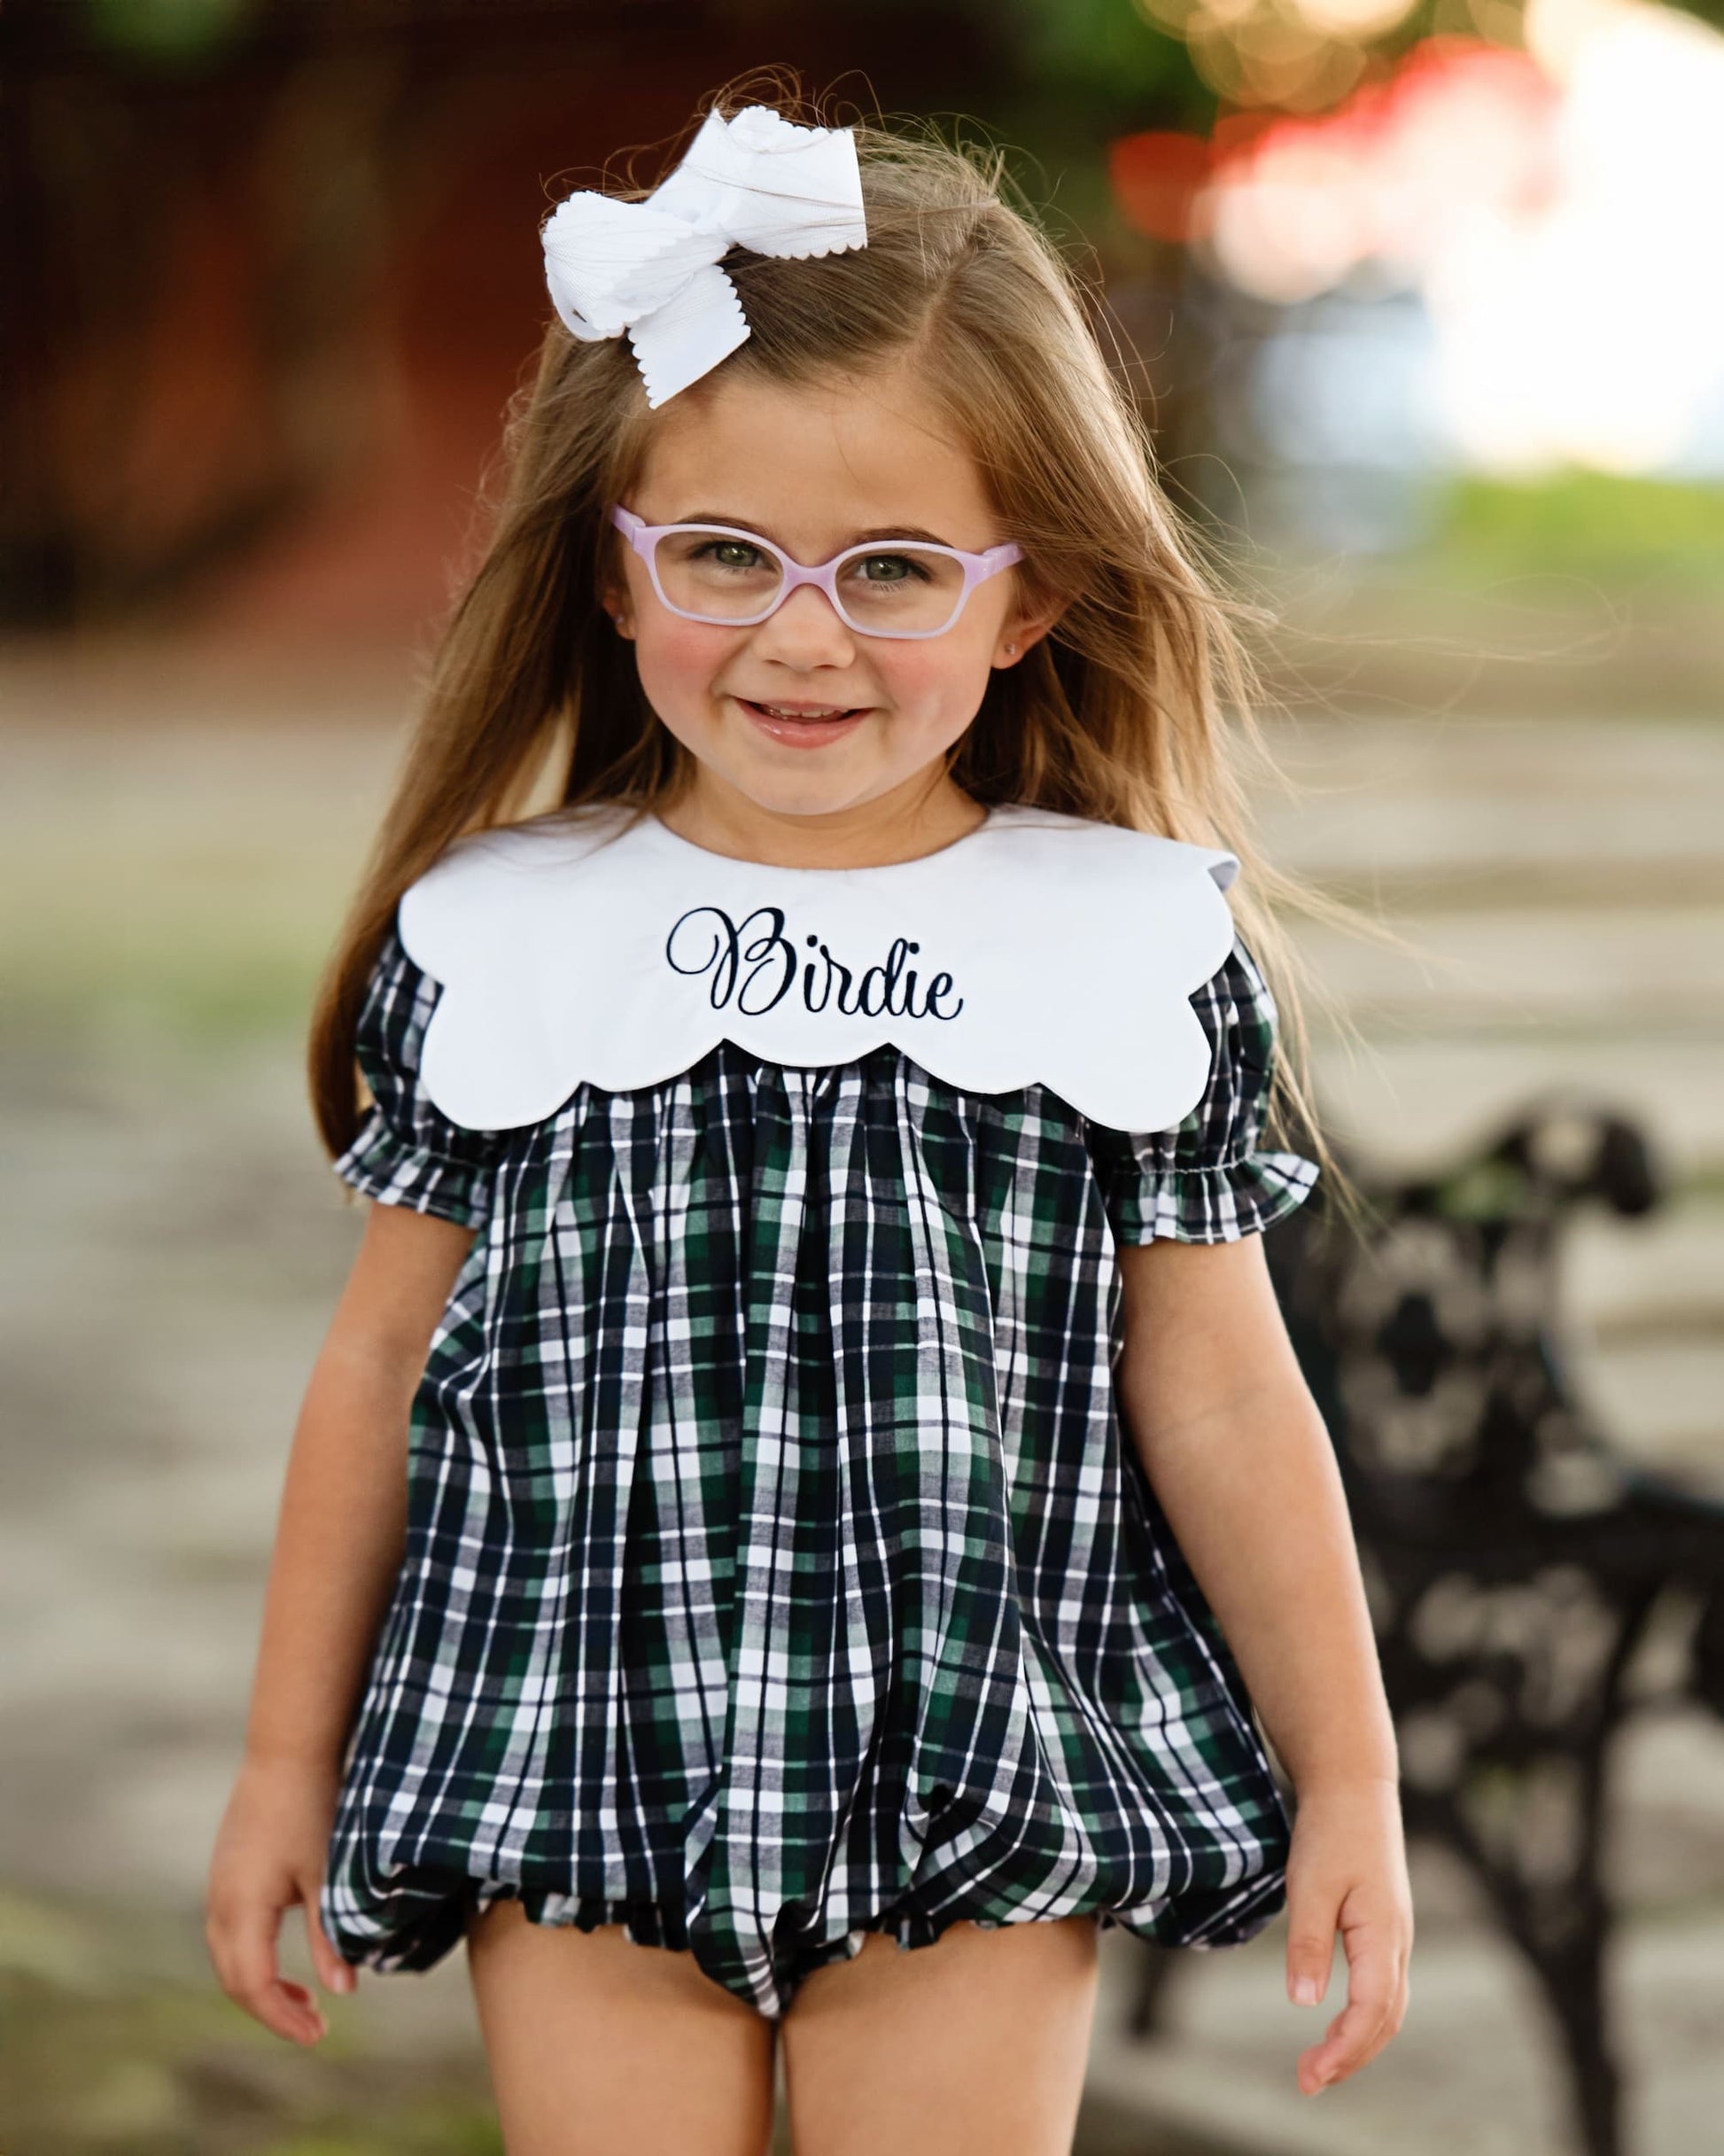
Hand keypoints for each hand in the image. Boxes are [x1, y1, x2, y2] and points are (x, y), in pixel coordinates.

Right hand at [205, 1753, 355, 2043]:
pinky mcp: (226, 1869)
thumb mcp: (327, 1875)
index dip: (282, 2017)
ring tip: (303, 1999)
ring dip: (260, 1984)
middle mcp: (219, 1901)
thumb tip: (343, 1990)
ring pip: (227, 1956)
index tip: (317, 2035)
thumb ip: (331, 1934)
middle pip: (233, 1978)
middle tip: (313, 2027)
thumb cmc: (313, 1807)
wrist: (288, 1749)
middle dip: (270, 2008)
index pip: (253, 1984)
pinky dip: (253, 1956)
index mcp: (241, 1907)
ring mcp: (218, 1883)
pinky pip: (229, 1931)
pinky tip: (283, 1955)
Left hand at [1282, 1775, 1412, 2094]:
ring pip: (1388, 2008)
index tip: (1311, 2075)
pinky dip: (1363, 2018)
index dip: (1343, 2050)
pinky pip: (1383, 1988)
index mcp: (1384, 1936)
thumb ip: (1308, 1944)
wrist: (1354, 1786)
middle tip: (1308, 2081)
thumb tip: (1304, 2003)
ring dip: (1357, 2042)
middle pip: (1385, 2020)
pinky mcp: (1384, 1928)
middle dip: (1350, 2058)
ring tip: (1319, 2065)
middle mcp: (1398, 1943)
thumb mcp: (1310, 1885)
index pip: (1371, 2013)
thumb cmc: (1331, 1831)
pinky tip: (1337, 2024)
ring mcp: (1396, 1936)